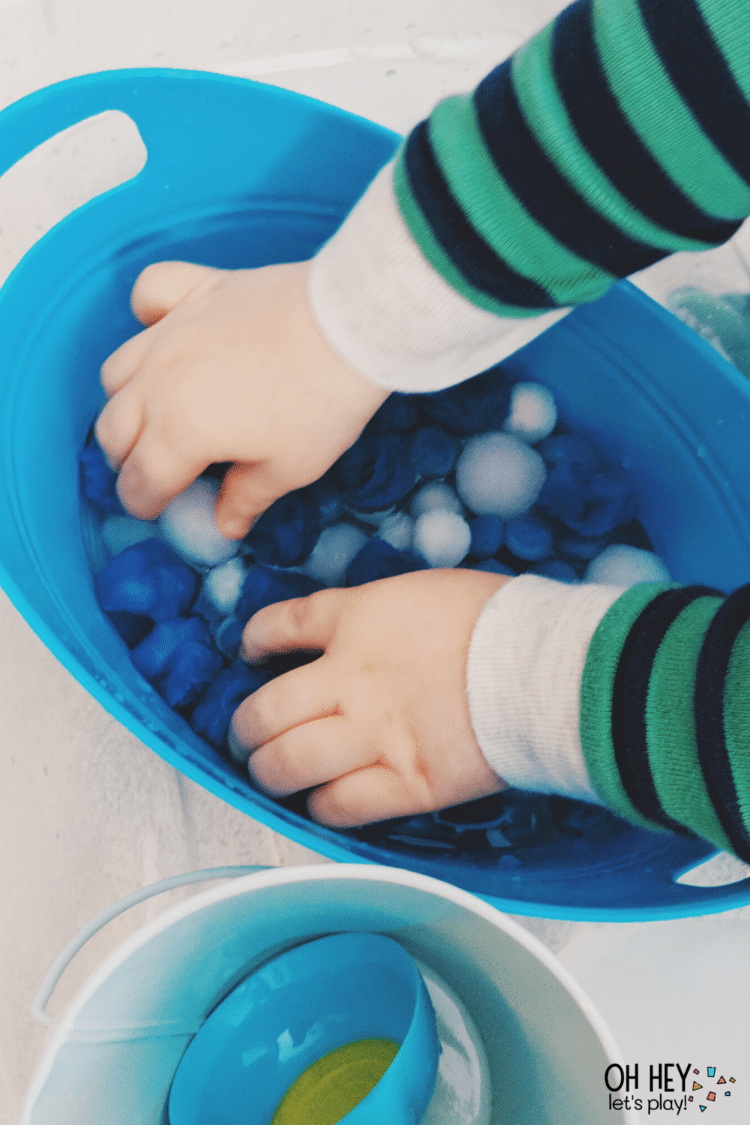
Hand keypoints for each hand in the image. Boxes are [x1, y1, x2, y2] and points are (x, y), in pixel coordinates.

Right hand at [95, 260, 388, 537]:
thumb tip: (225, 526)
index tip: (159, 508)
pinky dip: (147, 314)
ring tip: (152, 414)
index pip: (140, 481)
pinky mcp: (194, 290)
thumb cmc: (322, 403)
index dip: (145, 504)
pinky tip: (165, 332)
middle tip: (156, 469)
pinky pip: (147, 295)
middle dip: (127, 459)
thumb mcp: (291, 468)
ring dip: (124, 401)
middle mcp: (159, 382)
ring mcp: (170, 331)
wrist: (349, 324)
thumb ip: (246, 498)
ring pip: (115, 372)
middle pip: (112, 430)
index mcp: (180, 432)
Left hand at [229, 568, 510, 827]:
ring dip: (269, 772)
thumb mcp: (427, 592)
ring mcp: (372, 735)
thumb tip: (371, 632)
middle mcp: (349, 679)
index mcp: (357, 620)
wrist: (545, 665)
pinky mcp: (405, 783)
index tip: (250, 652)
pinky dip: (320, 807)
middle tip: (247, 735)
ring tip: (270, 773)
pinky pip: (339, 806)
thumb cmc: (501, 617)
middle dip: (246, 728)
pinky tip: (321, 801)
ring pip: (287, 764)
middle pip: (265, 710)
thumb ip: (384, 616)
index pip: (279, 626)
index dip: (254, 641)